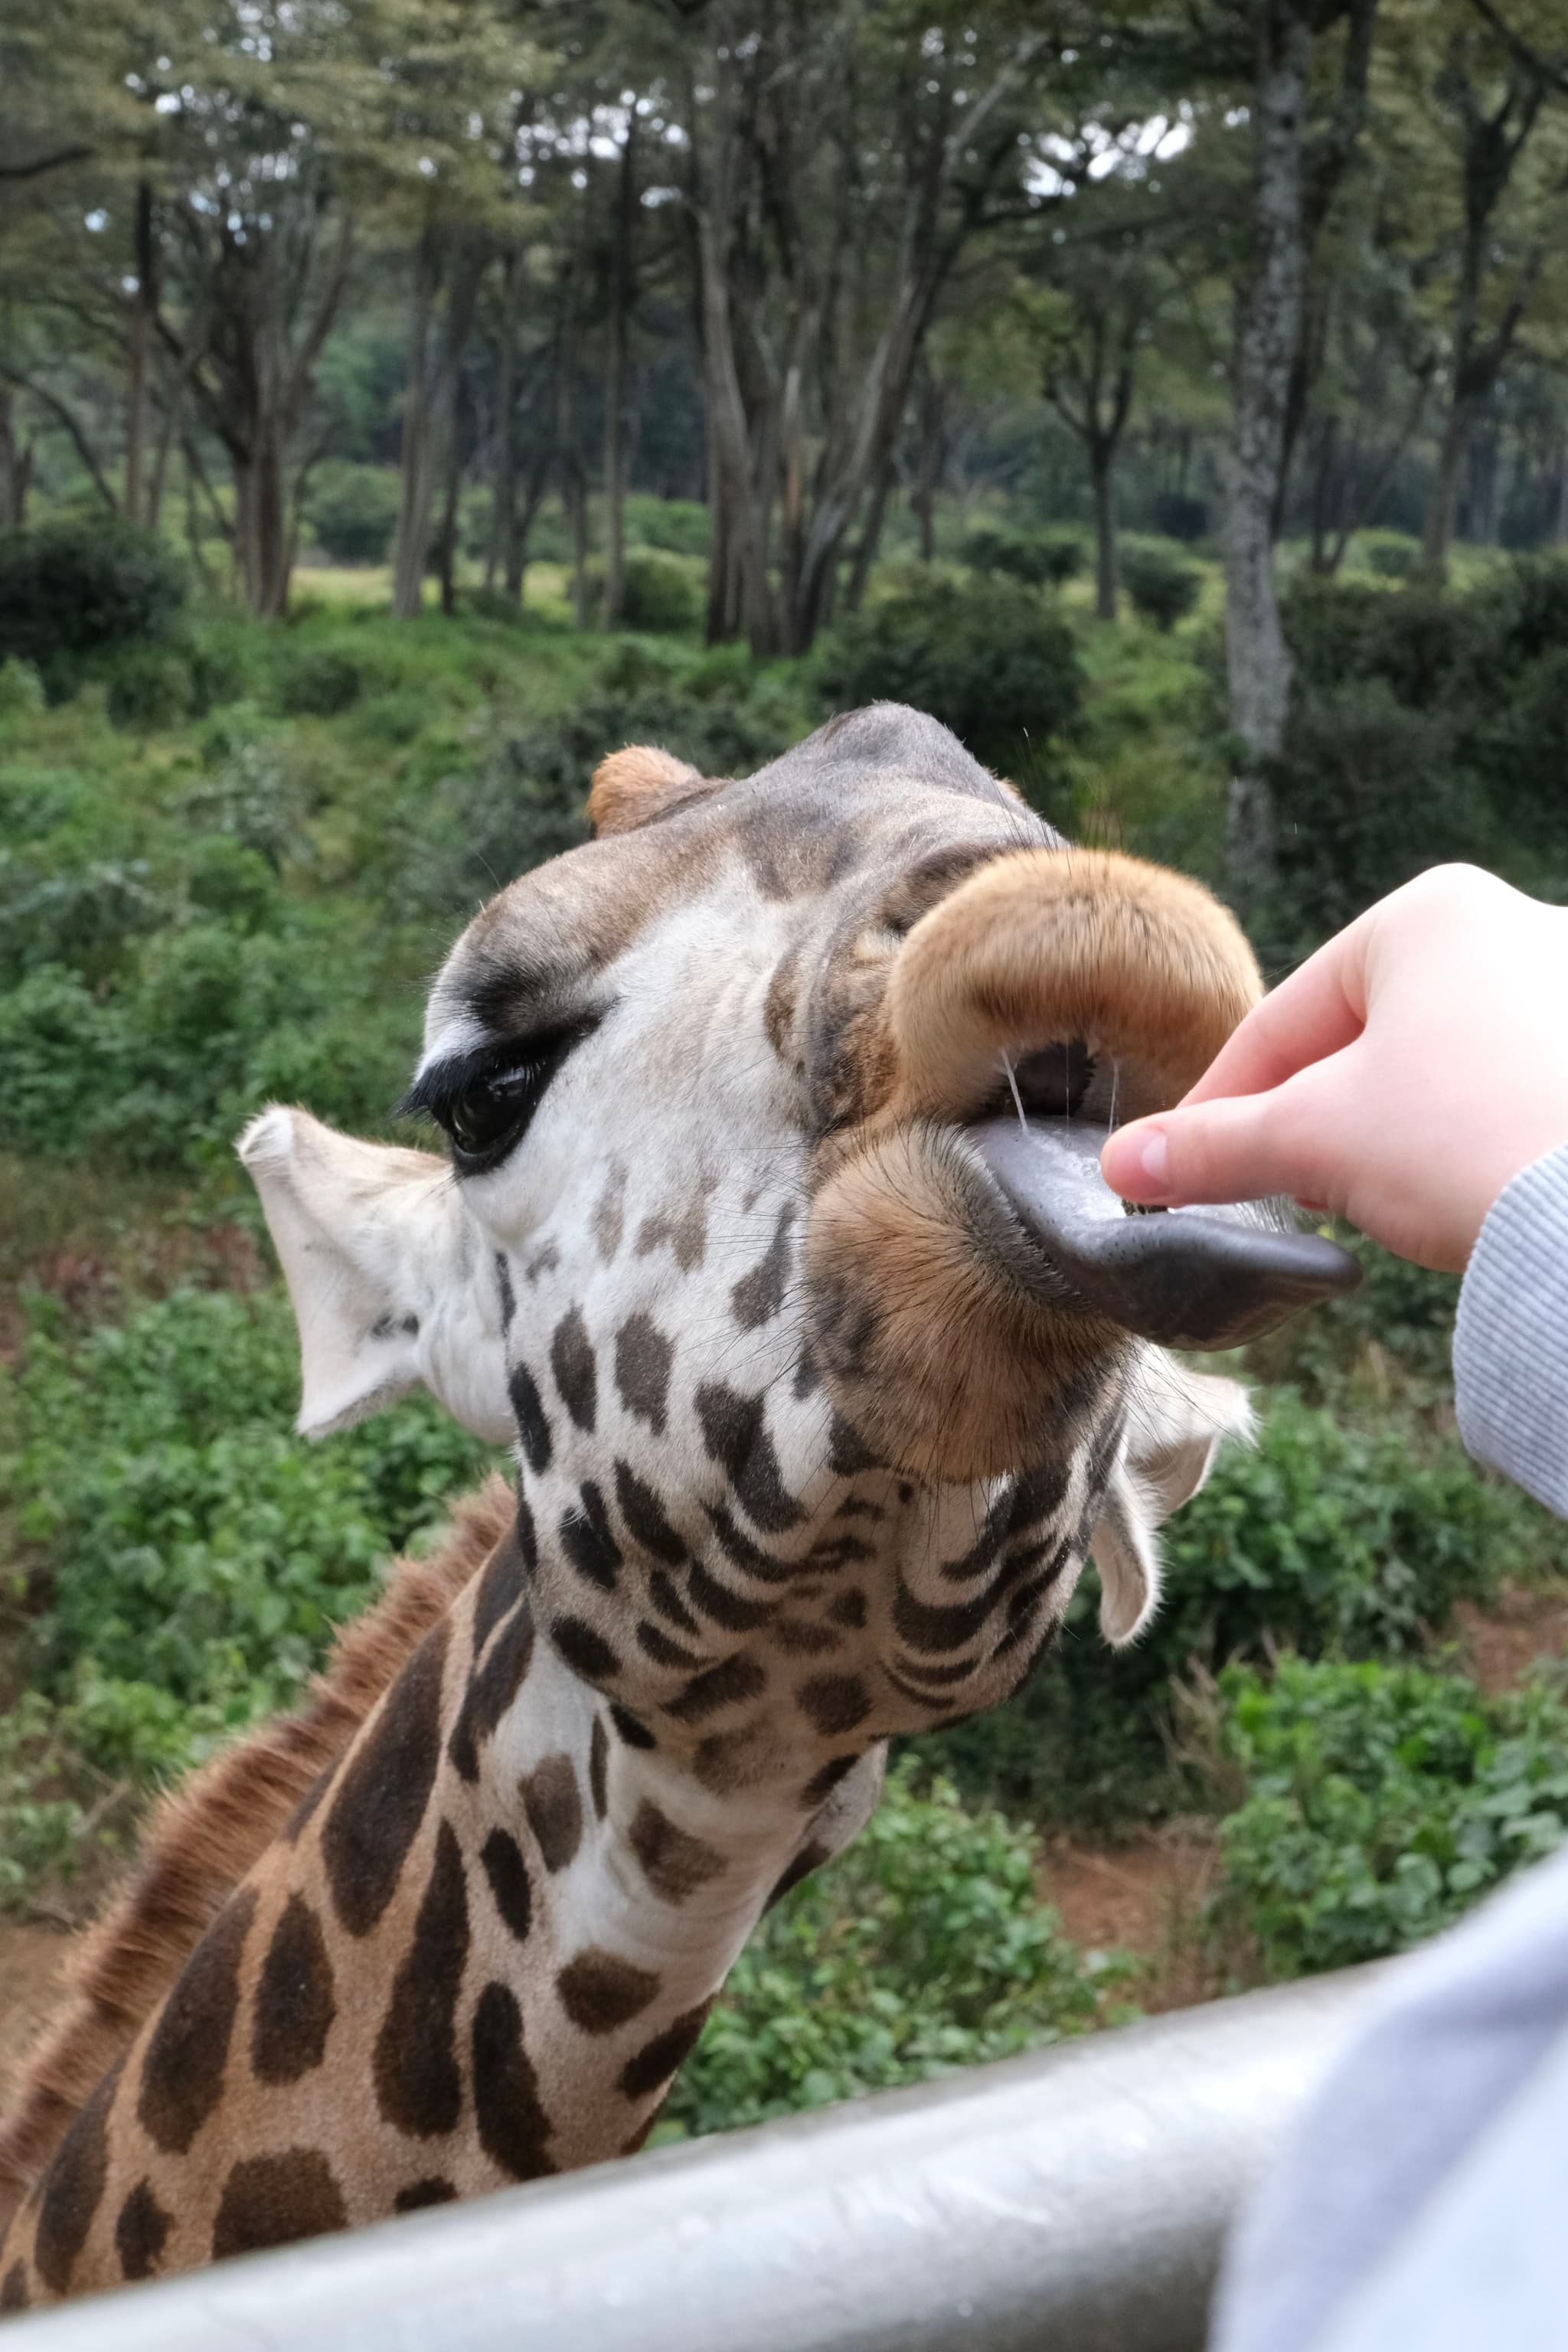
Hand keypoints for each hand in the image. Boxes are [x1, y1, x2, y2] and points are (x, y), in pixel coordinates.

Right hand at [1100, 865, 1567, 1273]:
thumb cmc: (1468, 1142)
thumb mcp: (1315, 1141)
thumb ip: (1213, 1147)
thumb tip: (1124, 1168)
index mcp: (1430, 914)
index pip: (1288, 1018)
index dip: (1223, 1103)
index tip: (1183, 1166)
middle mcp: (1518, 922)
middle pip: (1369, 1038)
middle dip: (1321, 1117)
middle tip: (1291, 1193)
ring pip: (1445, 1066)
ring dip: (1399, 1131)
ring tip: (1388, 1201)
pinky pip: (1516, 1090)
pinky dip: (1477, 1136)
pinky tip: (1471, 1192)